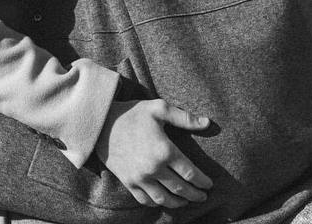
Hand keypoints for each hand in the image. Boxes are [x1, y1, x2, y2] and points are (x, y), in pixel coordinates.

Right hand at [93, 99, 211, 209]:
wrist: (102, 123)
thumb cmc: (132, 114)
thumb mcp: (159, 108)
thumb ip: (184, 117)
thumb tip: (207, 123)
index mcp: (164, 150)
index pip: (190, 173)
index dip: (202, 181)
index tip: (209, 185)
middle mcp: (153, 168)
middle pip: (180, 189)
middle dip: (194, 195)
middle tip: (203, 197)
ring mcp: (140, 178)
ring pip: (164, 199)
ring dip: (178, 203)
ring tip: (186, 201)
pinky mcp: (128, 182)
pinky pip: (146, 200)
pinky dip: (157, 203)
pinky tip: (163, 200)